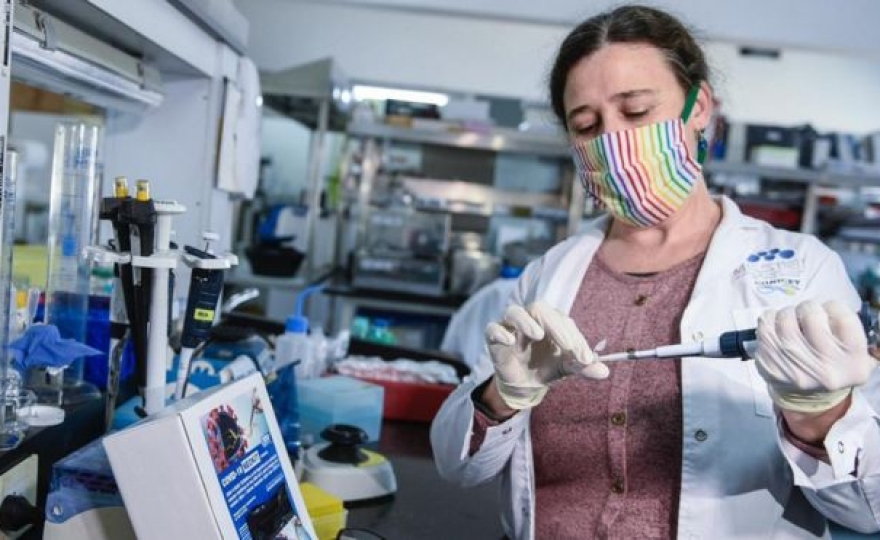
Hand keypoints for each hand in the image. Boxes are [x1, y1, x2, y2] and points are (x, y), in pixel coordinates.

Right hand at [485, 301, 607, 409]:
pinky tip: (509, 341)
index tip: (586, 358)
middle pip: (540, 309)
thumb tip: (604, 372)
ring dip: (526, 321)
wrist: (525, 384)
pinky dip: (499, 332)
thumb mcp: (568, 368)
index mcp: (552, 321)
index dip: (576, 339)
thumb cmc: (548, 367)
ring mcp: (511, 327)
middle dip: (556, 327)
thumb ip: (584, 367)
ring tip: (538, 334)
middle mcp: (531, 318)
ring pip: (514, 312)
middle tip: (568, 346)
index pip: (564, 322)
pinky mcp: (494, 338)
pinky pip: (492, 329)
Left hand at [754, 300, 877, 413]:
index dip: (833, 307)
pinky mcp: (770, 365)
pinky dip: (770, 319)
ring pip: (785, 318)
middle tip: (808, 314)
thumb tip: (829, 309)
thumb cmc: (832, 366)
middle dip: (808, 308)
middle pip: (811, 315)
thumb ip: (848, 331)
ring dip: (788, 313)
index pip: (843, 318)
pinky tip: (777, 325)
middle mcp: (825, 369)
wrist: (808, 397)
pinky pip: (765, 327)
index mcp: (853, 363)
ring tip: (793, 320)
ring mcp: (793, 369)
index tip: (828, 312)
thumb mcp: (855, 354)